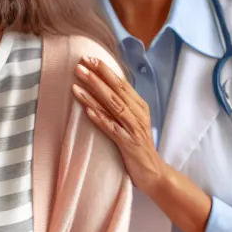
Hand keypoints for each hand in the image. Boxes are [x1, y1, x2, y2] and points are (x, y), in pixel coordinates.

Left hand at [72, 55, 164, 193]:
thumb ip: (123, 107)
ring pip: (113, 106)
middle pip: (117, 90)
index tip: (89, 58)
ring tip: (78, 81)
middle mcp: (138, 114)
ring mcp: (133, 128)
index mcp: (140, 106)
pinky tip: (87, 110)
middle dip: (98, 75)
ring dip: (94, 92)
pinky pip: (111, 128)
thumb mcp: (133, 123)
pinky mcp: (128, 144)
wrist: (153, 173)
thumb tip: (106, 90)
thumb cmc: (139, 147)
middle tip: (81, 62)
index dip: (105, 70)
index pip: (121, 83)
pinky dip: (99, 118)